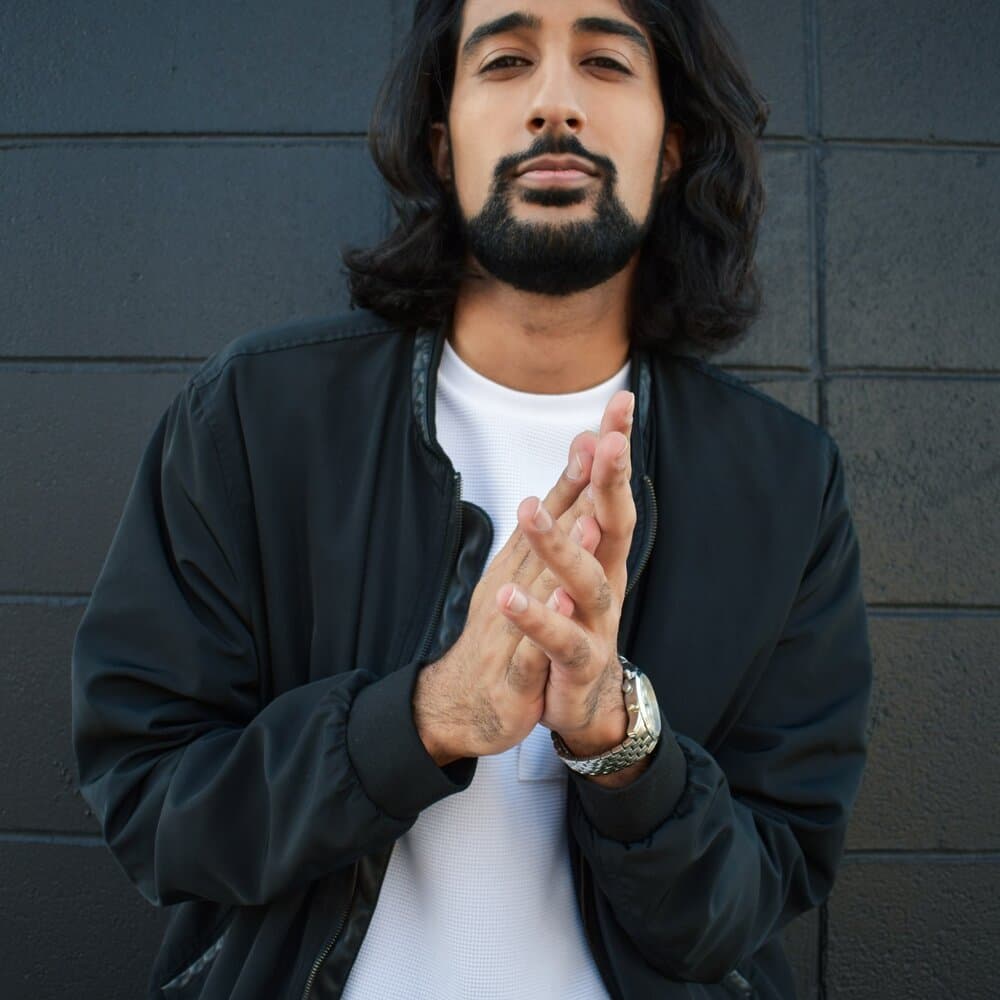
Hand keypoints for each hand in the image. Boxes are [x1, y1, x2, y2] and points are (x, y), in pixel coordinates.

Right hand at [413, 427, 604, 764]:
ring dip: (557, 548)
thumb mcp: (528, 571)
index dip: (591, 459)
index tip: (616, 415)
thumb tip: (575, 463)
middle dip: (580, 485)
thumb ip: (555, 520)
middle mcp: (521, 580)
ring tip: (582, 519)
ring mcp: (514, 622)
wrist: (466, 700)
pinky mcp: (514, 670)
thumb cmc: (506, 630)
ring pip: (539, 581)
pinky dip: (541, 621)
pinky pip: (531, 644)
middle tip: (604, 442)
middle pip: (553, 527)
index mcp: (529, 559)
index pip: (565, 500)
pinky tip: (557, 600)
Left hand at [497, 389, 637, 755]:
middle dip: (611, 484)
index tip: (621, 402)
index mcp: (603, 555)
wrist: (583, 702)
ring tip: (532, 511)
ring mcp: (596, 624)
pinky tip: (523, 599)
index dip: (617, 449)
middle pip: (614, 527)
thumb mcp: (579, 559)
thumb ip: (579, 502)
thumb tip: (586, 440)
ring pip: (585, 582)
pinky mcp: (577, 665)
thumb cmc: (577, 620)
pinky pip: (560, 642)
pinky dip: (542, 622)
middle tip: (607, 442)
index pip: (611, 492)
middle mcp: (608, 583)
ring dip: (560, 545)